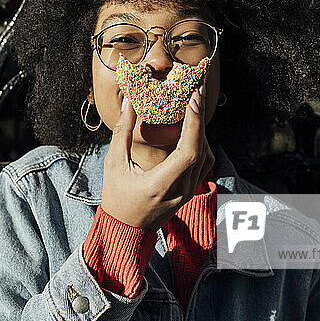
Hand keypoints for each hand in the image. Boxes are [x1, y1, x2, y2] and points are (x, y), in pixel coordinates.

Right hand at [100, 83, 214, 230]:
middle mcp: (181, 189)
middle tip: (198, 91)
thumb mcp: (114, 163)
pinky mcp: (190, 191)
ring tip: (194, 106)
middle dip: (200, 117)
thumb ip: (122, 131)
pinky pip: (203, 164)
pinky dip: (200, 143)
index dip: (194, 124)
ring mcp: (188, 192)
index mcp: (161, 184)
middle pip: (201, 149)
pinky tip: (192, 128)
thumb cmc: (116, 196)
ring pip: (206, 156)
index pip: (189, 151)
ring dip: (201, 130)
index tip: (192, 99)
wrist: (125, 229)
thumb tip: (130, 102)